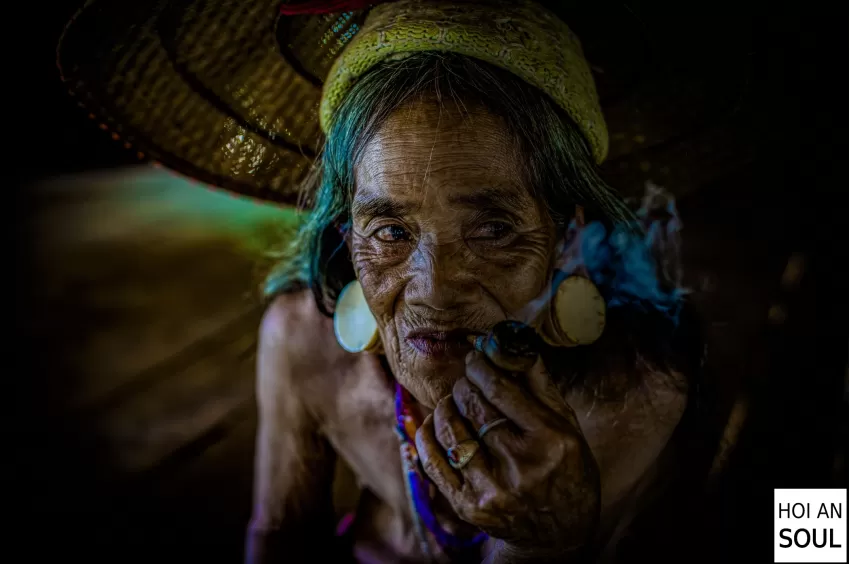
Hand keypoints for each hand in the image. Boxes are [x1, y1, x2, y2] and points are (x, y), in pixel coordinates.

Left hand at [415, 351, 600, 558]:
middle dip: (464, 386)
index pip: (501, 389)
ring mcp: (493, 489)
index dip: (481, 367)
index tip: (475, 359)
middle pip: (473, 406)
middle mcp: (522, 465)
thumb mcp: (567, 426)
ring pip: (450, 430)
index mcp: (551, 440)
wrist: (558, 533)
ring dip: (446, 408)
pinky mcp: (469, 506)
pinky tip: (436, 425)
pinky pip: (433, 460)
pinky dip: (428, 435)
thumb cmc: (565, 469)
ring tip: (454, 403)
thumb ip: (538, 384)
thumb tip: (510, 342)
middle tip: (466, 383)